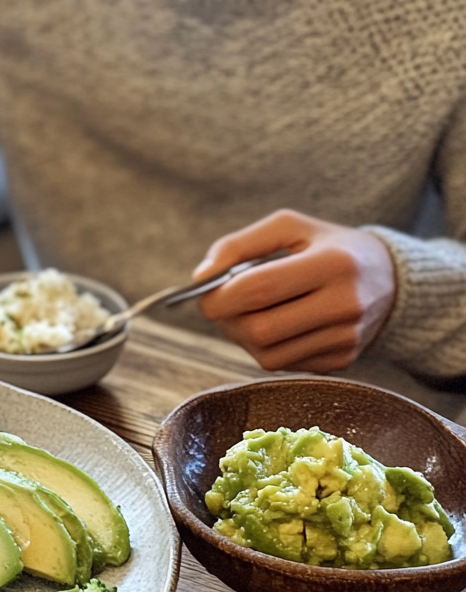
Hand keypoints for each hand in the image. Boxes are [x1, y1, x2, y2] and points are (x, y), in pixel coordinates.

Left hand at [194, 209, 395, 372]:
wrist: (389, 278)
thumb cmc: (327, 246)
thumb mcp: (289, 227)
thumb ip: (238, 245)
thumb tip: (201, 277)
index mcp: (333, 263)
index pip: (258, 289)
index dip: (218, 295)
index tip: (204, 290)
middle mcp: (345, 305)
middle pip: (259, 329)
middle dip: (226, 319)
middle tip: (221, 303)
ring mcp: (346, 339)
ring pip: (267, 354)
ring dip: (241, 336)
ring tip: (247, 311)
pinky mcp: (342, 361)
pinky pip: (283, 365)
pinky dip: (265, 347)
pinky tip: (274, 324)